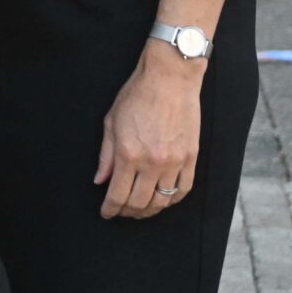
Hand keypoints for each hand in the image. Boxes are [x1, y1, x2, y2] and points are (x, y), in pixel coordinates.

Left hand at [96, 43, 203, 218]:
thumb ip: (105, 156)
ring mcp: (174, 161)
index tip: (106, 213)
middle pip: (139, 202)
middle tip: (121, 212)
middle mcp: (152, 162)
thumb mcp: (111, 122)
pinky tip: (163, 200)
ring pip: (162, 200)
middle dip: (127, 212)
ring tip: (140, 210)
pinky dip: (172, 200)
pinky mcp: (191, 157)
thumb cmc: (137, 96)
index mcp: (129, 154)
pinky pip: (183, 189)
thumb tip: (100, 181)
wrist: (170, 78)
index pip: (118, 194)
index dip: (110, 209)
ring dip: (149, 210)